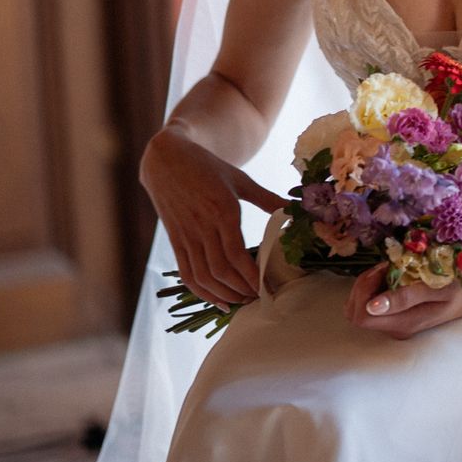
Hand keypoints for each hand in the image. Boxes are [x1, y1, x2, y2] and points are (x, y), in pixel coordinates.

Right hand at [139, 131, 285, 310]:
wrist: (167, 159)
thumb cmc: (209, 167)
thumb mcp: (241, 180)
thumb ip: (267, 199)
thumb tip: (294, 210)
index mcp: (222, 211)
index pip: (236, 254)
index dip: (251, 275)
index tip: (267, 287)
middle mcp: (202, 227)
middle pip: (220, 271)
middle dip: (241, 289)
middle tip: (260, 298)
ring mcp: (186, 236)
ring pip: (202, 276)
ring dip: (223, 294)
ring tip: (242, 302)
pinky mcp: (175, 241)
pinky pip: (186, 273)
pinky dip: (201, 291)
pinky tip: (217, 301)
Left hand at [343, 262, 461, 338]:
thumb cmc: (461, 287)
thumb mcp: (438, 288)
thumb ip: (406, 297)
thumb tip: (371, 307)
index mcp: (402, 323)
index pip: (360, 314)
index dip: (364, 289)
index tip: (383, 269)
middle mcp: (394, 328)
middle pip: (355, 311)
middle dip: (364, 285)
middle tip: (385, 267)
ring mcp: (394, 324)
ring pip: (360, 306)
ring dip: (369, 284)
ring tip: (391, 269)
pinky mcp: (396, 317)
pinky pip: (371, 303)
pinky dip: (375, 286)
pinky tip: (392, 276)